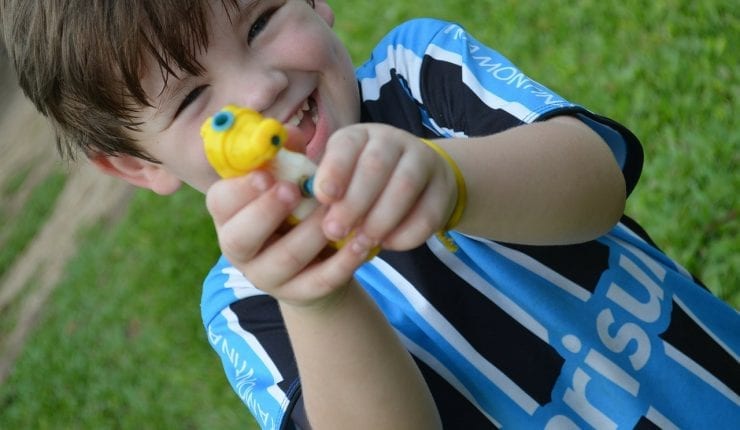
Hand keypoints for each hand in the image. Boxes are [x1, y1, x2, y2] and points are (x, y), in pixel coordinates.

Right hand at [206, 170, 370, 306]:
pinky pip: (318, 282)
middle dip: (265, 212)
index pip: (220, 201)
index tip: (266, 174)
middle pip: (239, 237)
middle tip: (292, 191)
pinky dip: (342, 263)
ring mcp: (266, 276)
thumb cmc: (297, 206)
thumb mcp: (289, 178)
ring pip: (284, 259)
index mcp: (230, 214)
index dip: (240, 188)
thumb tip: (290, 133)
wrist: (315, 260)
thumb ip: (287, 154)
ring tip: (336, 214)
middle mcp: (239, 248)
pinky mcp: (299, 295)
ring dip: (311, 234)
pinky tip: (361, 243)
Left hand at [313, 123, 457, 252]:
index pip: (347, 145)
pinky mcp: (443, 187)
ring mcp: (422, 160)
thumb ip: (320, 189)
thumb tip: (292, 203)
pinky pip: (428, 212)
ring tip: (362, 242)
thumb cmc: (361, 185)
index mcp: (359, 136)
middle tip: (335, 231)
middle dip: (354, 202)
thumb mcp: (339, 178)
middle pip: (376, 166)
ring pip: (404, 186)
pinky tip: (388, 244)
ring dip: (381, 219)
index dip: (334, 170)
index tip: (323, 197)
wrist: (418, 184)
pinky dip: (406, 233)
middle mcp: (391, 140)